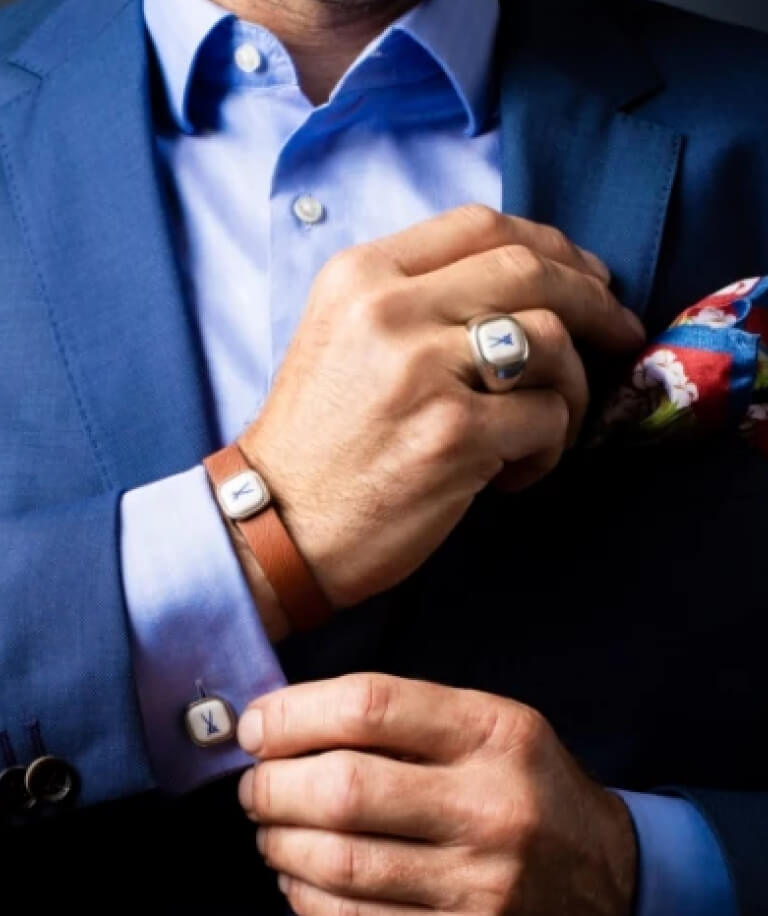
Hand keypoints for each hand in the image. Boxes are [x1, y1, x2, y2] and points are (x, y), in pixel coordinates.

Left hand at [238, 674, 636, 915]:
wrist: (607, 876)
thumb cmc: (525, 783)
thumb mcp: (491, 724)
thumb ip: (405, 715)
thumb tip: (288, 721)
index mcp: (495, 732)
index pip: (370, 707)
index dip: (294, 714)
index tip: (256, 725)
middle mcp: (491, 806)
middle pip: (344, 789)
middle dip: (273, 786)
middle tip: (254, 783)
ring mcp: (480, 885)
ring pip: (338, 864)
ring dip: (279, 844)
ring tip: (269, 827)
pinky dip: (304, 899)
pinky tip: (299, 877)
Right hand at [240, 206, 644, 605]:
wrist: (273, 525)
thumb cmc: (318, 439)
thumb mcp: (344, 337)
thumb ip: (419, 297)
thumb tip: (528, 290)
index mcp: (362, 275)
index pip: (481, 224)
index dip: (552, 246)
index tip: (587, 276)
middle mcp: (388, 309)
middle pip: (529, 270)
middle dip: (594, 300)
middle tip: (619, 333)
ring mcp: (420, 370)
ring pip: (550, 341)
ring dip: (572, 388)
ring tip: (543, 429)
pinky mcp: (450, 434)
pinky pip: (546, 416)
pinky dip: (549, 446)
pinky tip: (515, 472)